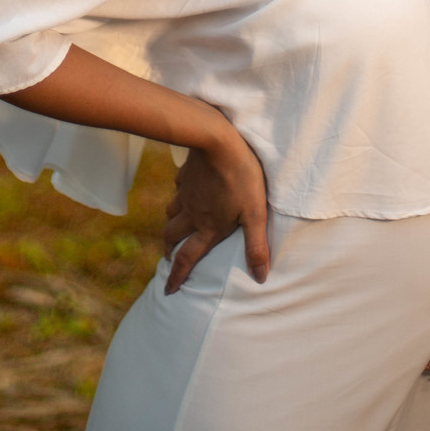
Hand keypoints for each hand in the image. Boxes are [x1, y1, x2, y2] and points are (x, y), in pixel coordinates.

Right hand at [162, 127, 269, 294]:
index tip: (168, 290)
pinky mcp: (186, 174)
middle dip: (169, 251)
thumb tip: (260, 278)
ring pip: (171, 213)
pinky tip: (185, 191)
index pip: (187, 258)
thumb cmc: (242, 177)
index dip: (177, 276)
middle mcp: (192, 213)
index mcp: (208, 227)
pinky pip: (178, 188)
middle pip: (172, 236)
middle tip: (168, 258)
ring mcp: (186, 192)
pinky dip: (179, 195)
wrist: (218, 140)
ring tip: (175, 228)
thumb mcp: (255, 214)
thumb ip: (256, 246)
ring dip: (171, 224)